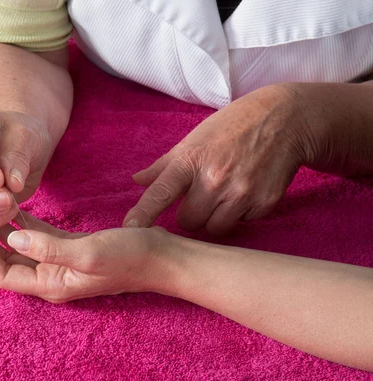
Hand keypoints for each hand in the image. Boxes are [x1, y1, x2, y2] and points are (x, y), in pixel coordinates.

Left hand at [0, 213, 176, 302]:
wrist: (161, 256)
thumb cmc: (129, 257)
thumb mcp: (88, 252)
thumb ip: (48, 247)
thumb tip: (12, 237)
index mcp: (50, 283)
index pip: (2, 273)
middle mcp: (50, 276)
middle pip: (5, 261)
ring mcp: (59, 262)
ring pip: (19, 248)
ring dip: (0, 231)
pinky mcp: (70, 247)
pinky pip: (38, 236)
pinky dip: (23, 223)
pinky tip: (11, 207)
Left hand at [124, 84, 309, 234]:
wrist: (285, 119)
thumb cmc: (232, 127)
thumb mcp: (194, 139)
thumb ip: (164, 165)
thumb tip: (136, 180)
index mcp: (190, 160)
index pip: (160, 191)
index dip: (143, 212)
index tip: (129, 229)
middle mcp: (214, 178)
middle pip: (188, 222)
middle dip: (192, 213)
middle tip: (203, 193)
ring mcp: (241, 192)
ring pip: (215, 228)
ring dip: (216, 217)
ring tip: (226, 192)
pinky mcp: (264, 202)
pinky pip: (243, 223)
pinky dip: (242, 213)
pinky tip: (247, 189)